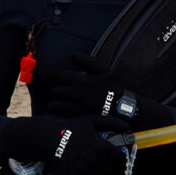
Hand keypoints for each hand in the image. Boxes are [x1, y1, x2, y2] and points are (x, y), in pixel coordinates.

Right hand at [2, 115, 128, 174]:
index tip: (118, 164)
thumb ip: (111, 123)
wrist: (46, 137)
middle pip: (112, 172)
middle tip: (108, 169)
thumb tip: (127, 127)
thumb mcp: (91, 120)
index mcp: (101, 147)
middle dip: (112, 171)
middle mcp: (94, 160)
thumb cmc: (70, 127)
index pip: (121, 161)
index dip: (121, 163)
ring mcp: (84, 171)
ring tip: (97, 172)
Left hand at [49, 53, 175, 131]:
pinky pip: (57, 113)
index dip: (65, 78)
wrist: (122, 109)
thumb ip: (88, 61)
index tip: (72, 81)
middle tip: (68, 92)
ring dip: (57, 101)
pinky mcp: (75, 118)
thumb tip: (72, 55)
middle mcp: (75, 94)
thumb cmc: (114, 88)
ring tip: (66, 102)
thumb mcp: (104, 70)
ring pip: (53, 103)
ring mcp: (74, 107)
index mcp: (81, 80)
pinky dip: (59, 111)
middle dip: (60, 90)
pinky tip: (67, 110)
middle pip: (55, 90)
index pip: (61, 76)